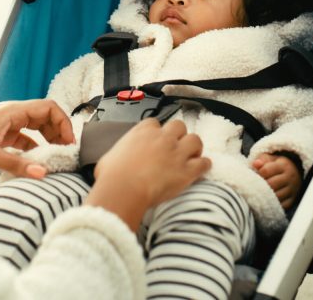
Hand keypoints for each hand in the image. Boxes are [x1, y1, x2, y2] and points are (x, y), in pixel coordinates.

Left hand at [0, 99, 73, 178]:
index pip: (49, 108)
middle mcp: (12, 114)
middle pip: (45, 117)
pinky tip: (35, 163)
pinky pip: (24, 139)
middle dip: (58, 132)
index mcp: (12, 111)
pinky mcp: (0, 135)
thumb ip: (17, 165)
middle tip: (66, 152)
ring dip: (47, 141)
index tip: (68, 141)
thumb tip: (43, 173)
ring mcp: (6, 124)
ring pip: (35, 129)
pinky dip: (33, 149)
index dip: (63, 122)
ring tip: (55, 158)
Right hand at [86, 119, 210, 229]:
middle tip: (175, 146)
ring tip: (191, 156)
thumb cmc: (112, 176)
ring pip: (196, 140)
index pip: (154, 123)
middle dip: (178, 135)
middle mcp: (162, 138)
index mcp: (142, 132)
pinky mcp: (187, 171)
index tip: (155, 140)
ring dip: (194, 148)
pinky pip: (204, 163)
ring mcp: (177, 153)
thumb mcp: (108, 158)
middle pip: (179, 126)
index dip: (156, 132)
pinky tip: (201, 169)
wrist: (123, 189)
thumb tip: (113, 162)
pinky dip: (204, 165)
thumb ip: (118, 154)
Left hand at [252, 152, 302, 209]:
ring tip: (259, 193)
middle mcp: (290, 177)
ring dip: (266, 196)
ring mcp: (292, 189)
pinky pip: (281, 205)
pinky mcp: (292, 199)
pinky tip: (267, 200)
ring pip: (276, 196)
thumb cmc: (276, 165)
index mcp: (284, 165)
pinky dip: (273, 204)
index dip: (257, 173)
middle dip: (261, 185)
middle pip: (271, 184)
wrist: (294, 172)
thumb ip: (262, 160)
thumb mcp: (270, 158)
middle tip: (254, 186)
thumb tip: (256, 164)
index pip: (266, 171)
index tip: (254, 174)